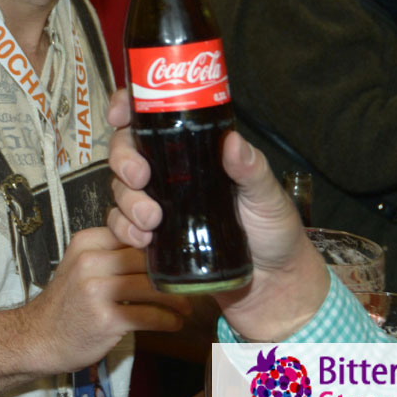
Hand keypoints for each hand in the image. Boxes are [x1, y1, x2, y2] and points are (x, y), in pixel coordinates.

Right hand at [15, 226, 192, 375]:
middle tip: (191, 284)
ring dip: (176, 299)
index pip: (134, 234)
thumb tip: (157, 251)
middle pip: (146, 259)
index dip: (161, 248)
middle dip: (173, 274)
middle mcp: (89, 262)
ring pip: (152, 286)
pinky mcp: (106, 319)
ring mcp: (96, 290)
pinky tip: (173, 323)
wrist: (37, 338)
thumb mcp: (80, 266)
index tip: (179, 260)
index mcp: (86, 242)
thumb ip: (111, 254)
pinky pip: (149, 316)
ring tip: (186, 307)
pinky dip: (168, 321)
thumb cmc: (66, 304)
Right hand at [105, 89, 328, 341]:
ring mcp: (159, 203)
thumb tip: (232, 141)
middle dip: (123, 159)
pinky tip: (142, 240)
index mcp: (197, 151)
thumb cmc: (276, 233)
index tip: (119, 116)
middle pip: (127, 151)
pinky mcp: (153, 236)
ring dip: (126, 200)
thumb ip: (251, 169)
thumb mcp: (268, 196)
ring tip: (151, 220)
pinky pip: (121, 225)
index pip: (154, 118)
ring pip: (120, 188)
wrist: (273, 287)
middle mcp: (172, 172)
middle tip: (139, 177)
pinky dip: (123, 229)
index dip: (128, 108)